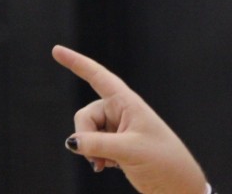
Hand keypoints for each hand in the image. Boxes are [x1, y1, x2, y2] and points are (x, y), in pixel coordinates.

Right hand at [52, 45, 207, 193]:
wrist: (175, 183)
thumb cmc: (161, 160)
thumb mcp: (128, 150)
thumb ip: (97, 144)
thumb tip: (71, 142)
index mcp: (128, 103)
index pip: (99, 77)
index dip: (77, 63)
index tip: (56, 50)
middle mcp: (121, 111)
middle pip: (85, 115)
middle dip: (83, 136)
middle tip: (99, 158)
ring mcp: (117, 128)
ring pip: (85, 132)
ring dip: (90, 151)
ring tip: (108, 164)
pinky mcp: (115, 144)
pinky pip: (91, 146)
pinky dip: (94, 157)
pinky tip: (108, 167)